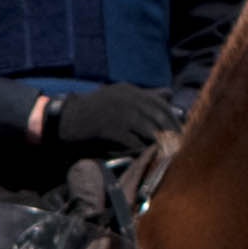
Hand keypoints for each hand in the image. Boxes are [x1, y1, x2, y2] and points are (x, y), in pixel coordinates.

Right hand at [47, 84, 176, 161]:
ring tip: (166, 154)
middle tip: (178, 146)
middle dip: (171, 133)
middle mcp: (127, 99)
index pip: (161, 103)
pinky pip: (133, 142)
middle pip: (158, 117)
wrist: (66, 119)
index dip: (173, 118)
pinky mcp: (112, 129)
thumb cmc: (94, 109)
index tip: (181, 131)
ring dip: (159, 144)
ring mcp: (119, 114)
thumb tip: (170, 94)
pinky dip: (142, 151)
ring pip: (149, 130)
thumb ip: (144, 95)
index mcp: (130, 91)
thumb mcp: (119, 96)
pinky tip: (146, 157)